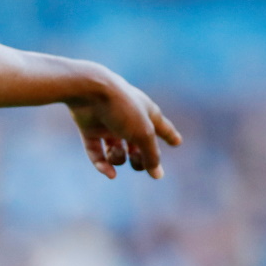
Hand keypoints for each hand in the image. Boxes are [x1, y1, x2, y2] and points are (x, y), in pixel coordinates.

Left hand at [67, 69, 181, 179]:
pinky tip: (110, 174)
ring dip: (117, 158)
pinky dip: (102, 164)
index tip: (177, 142)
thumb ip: (152, 155)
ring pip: (116, 150)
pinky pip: (96, 152)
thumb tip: (158, 175)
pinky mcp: (88, 128)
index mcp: (145, 112)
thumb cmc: (122, 108)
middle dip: (139, 159)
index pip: (161, 126)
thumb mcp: (143, 134)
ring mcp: (107, 123)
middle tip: (138, 162)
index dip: (169, 135)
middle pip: (137, 145)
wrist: (88, 91)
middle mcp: (127, 118)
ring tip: (116, 152)